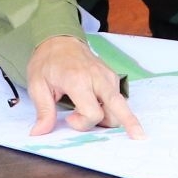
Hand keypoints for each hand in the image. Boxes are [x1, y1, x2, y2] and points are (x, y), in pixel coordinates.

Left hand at [26, 37, 143, 139]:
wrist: (60, 40)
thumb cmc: (47, 62)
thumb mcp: (37, 85)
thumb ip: (43, 110)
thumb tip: (39, 133)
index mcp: (78, 80)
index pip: (93, 113)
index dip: (82, 124)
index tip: (69, 119)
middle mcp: (98, 77)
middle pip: (118, 107)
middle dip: (129, 124)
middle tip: (139, 137)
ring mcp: (108, 75)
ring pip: (120, 105)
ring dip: (109, 117)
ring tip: (89, 114)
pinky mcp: (112, 76)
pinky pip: (118, 98)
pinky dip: (111, 109)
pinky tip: (98, 107)